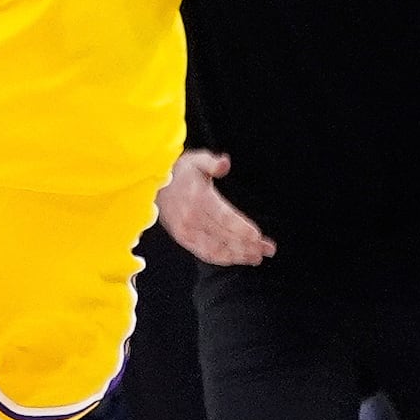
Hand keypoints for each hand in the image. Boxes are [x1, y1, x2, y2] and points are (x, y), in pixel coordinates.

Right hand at [157, 151, 272, 266]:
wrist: (151, 184)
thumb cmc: (178, 171)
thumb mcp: (195, 160)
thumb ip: (212, 162)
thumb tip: (225, 163)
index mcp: (198, 198)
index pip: (224, 217)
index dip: (242, 228)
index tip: (258, 236)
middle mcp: (192, 217)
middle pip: (225, 235)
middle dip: (249, 245)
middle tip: (268, 250)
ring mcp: (186, 230)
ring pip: (217, 248)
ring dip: (238, 255)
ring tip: (257, 258)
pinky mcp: (183, 238)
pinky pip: (205, 253)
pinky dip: (222, 259)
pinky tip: (236, 259)